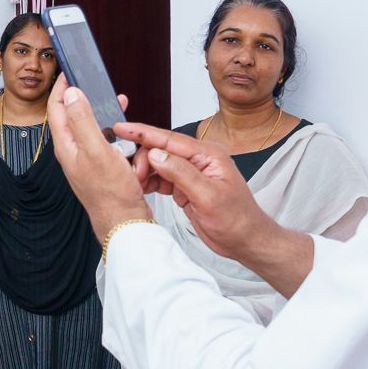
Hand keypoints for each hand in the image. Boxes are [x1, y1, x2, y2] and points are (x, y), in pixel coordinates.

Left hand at [46, 76, 151, 242]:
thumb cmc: (111, 194)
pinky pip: (109, 144)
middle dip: (86, 99)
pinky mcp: (103, 167)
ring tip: (119, 109)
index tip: (67, 71)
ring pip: (94, 129)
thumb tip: (71, 94)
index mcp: (67, 147)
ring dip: (107, 119)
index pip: (57, 110)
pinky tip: (130, 138)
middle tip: (95, 85)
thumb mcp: (96, 150)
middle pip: (74, 117)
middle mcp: (74, 153)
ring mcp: (88, 160)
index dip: (60, 88)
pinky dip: (119, 136)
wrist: (125, 223)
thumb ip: (82, 120)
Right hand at [114, 122, 280, 263]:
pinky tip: (141, 189)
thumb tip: (156, 154)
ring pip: (159, 164)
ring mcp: (192, 173)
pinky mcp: (186, 187)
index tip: (121, 128)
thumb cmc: (236, 219)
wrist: (245, 240)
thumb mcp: (208, 197)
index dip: (143, 133)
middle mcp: (199, 160)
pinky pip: (162, 179)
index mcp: (208, 154)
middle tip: (133, 178)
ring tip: (135, 184)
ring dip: (144, 172)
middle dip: (143, 160)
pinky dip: (150, 183)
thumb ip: (181, 173)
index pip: (170, 139)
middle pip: (161, 149)